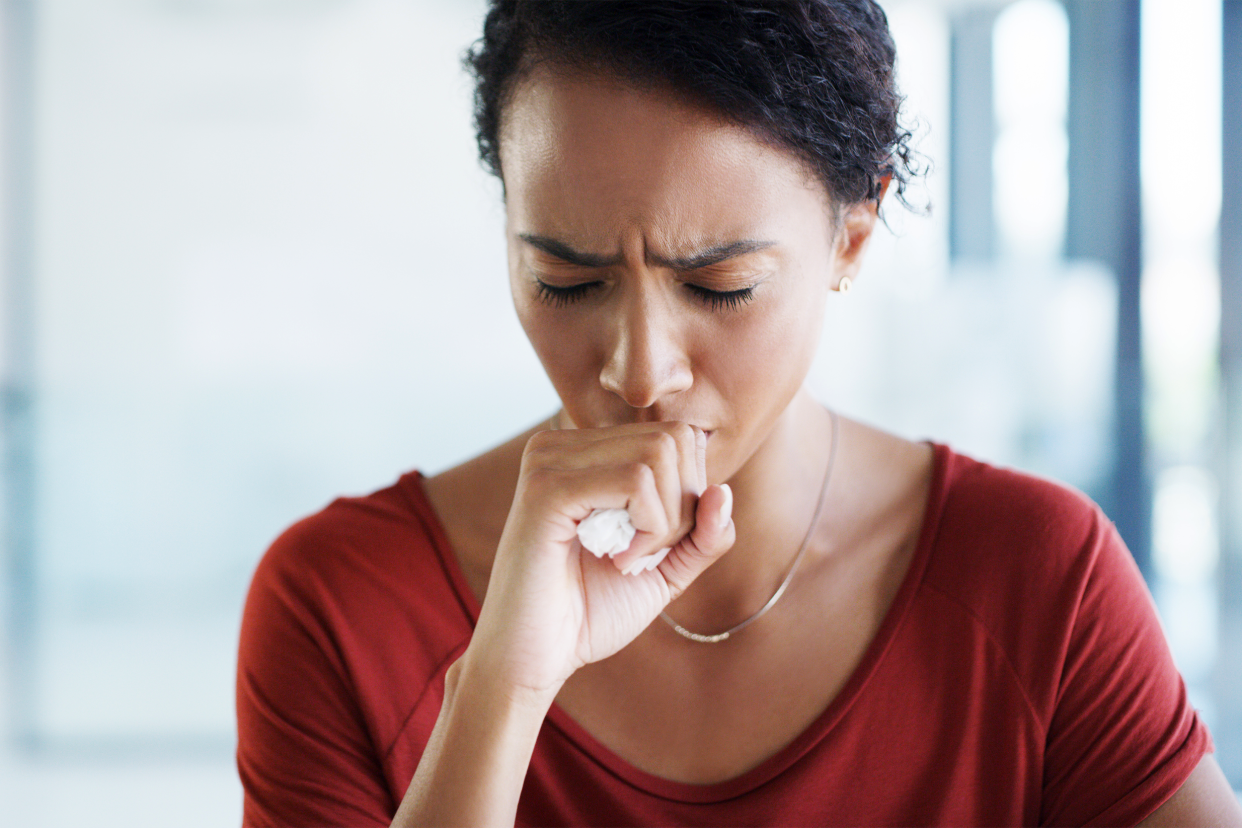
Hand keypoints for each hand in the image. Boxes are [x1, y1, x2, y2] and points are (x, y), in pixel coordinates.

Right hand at [463, 422, 735, 699]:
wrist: (532, 660)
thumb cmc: (589, 614)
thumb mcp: (665, 569)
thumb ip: (703, 534)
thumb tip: (724, 492)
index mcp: (583, 451)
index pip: (675, 436)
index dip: (690, 493)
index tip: (658, 544)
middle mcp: (561, 444)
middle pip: (672, 438)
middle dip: (683, 505)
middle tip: (647, 555)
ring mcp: (549, 460)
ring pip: (658, 454)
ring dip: (666, 520)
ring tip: (631, 560)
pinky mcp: (546, 488)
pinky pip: (635, 481)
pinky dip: (649, 528)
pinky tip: (620, 561)